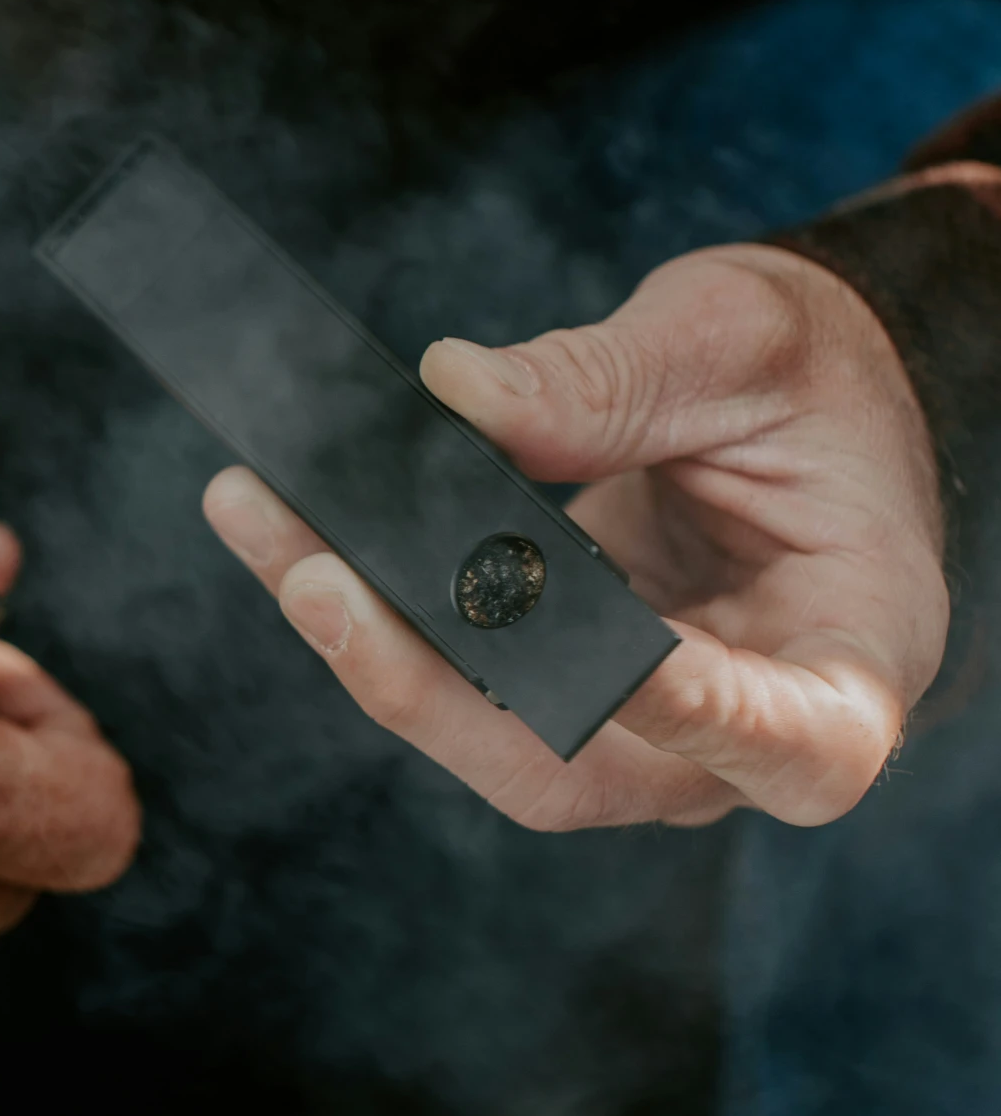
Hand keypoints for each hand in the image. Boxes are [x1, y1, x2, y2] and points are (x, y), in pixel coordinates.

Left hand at [204, 245, 947, 830]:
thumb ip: (616, 378)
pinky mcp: (562, 696)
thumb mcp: (740, 340)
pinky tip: (284, 524)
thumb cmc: (817, 375)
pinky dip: (372, 607)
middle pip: (584, 775)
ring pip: (492, 742)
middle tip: (319, 580)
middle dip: (435, 692)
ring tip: (260, 519)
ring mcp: (646, 732)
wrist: (802, 399)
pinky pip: (459, 682)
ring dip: (368, 647)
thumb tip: (455, 394)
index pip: (791, 740)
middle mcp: (748, 727)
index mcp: (855, 656)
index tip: (605, 654)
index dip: (694, 718)